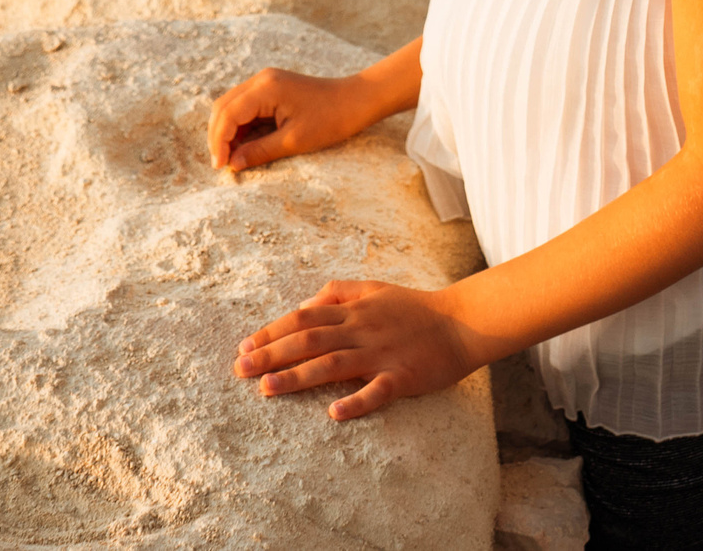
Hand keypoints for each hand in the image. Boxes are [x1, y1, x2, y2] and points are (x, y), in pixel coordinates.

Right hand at [207, 66, 374, 172]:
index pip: (227, 114)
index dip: (219, 142)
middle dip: (218, 136)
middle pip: (223, 107)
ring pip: (232, 106)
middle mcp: (261, 80)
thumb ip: (259, 151)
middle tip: (221, 164)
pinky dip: (241, 126)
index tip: (220, 167)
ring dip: (228, 131)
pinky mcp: (272, 88)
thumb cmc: (330, 119)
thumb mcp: (294, 141)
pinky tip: (244, 145)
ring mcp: (266, 82)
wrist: (356, 101)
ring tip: (232, 158)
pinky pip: (246, 107)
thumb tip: (233, 165)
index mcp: (265, 89)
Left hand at [232, 280, 481, 419]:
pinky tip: (334, 414)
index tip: (244, 346)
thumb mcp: (374, 288)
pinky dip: (356, 401)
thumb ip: (338, 293)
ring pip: (333, 365)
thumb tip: (304, 305)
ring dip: (298, 377)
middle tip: (240, 369)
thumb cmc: (414, 308)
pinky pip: (377, 391)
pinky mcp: (403, 376)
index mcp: (353, 310)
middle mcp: (361, 330)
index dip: (271, 331)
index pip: (303, 319)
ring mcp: (381, 354)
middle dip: (272, 354)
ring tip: (268, 389)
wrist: (462, 322)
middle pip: (309, 341)